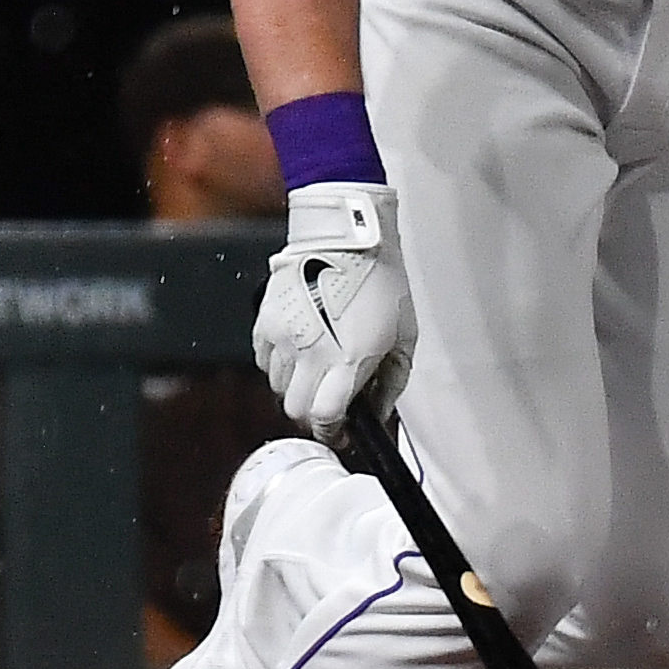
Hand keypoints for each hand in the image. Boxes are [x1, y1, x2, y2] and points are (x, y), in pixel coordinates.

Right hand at [256, 181, 414, 436]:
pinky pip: (263, 361)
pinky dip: (279, 364)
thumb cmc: (380, 281)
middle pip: (296, 409)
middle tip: (328, 400)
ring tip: (316, 368)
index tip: (339, 430)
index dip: (331, 431)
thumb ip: (391, 383)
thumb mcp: (404, 337)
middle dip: (313, 413)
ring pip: (278, 387)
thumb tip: (378, 413)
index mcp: (348, 359)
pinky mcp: (266, 321)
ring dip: (296, 387)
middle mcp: (311, 352)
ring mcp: (284, 336)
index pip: (324, 417)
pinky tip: (299, 349)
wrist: (347, 238)